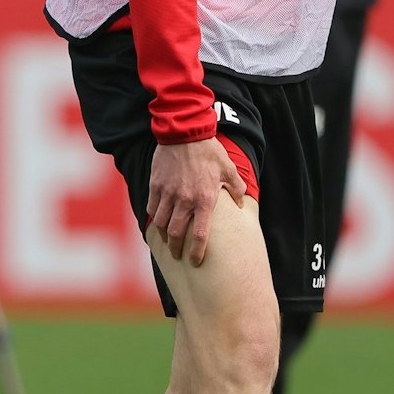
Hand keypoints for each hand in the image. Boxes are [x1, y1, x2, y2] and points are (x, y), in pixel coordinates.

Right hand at [146, 138, 247, 267]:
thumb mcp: (229, 169)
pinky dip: (154, 216)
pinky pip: (152, 208)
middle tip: (178, 254)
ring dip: (164, 235)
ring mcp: (168, 193)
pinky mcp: (156, 185)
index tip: (196, 262)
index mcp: (204, 200)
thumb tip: (241, 204)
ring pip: (161, 223)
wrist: (185, 132)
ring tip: (167, 239)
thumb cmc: (209, 151)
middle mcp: (185, 200)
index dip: (198, 252)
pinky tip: (158, 219)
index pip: (201, 235)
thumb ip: (237, 189)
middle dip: (177, 248)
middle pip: (176, 234)